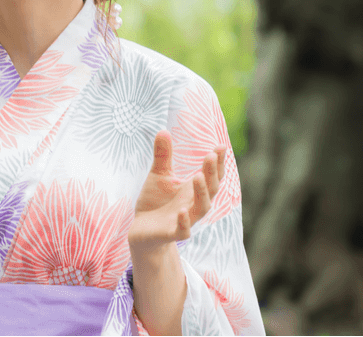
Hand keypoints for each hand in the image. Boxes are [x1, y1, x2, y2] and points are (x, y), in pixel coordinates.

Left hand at [129, 130, 225, 253]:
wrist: (141, 230)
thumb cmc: (155, 202)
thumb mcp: (158, 175)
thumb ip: (163, 156)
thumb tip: (163, 130)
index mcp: (193, 189)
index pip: (211, 175)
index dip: (218, 162)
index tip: (221, 146)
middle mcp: (193, 204)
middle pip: (210, 189)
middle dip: (212, 173)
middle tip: (210, 156)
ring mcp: (185, 219)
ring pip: (201, 209)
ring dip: (202, 193)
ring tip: (199, 177)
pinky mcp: (172, 233)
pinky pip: (183, 230)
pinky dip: (184, 222)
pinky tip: (182, 210)